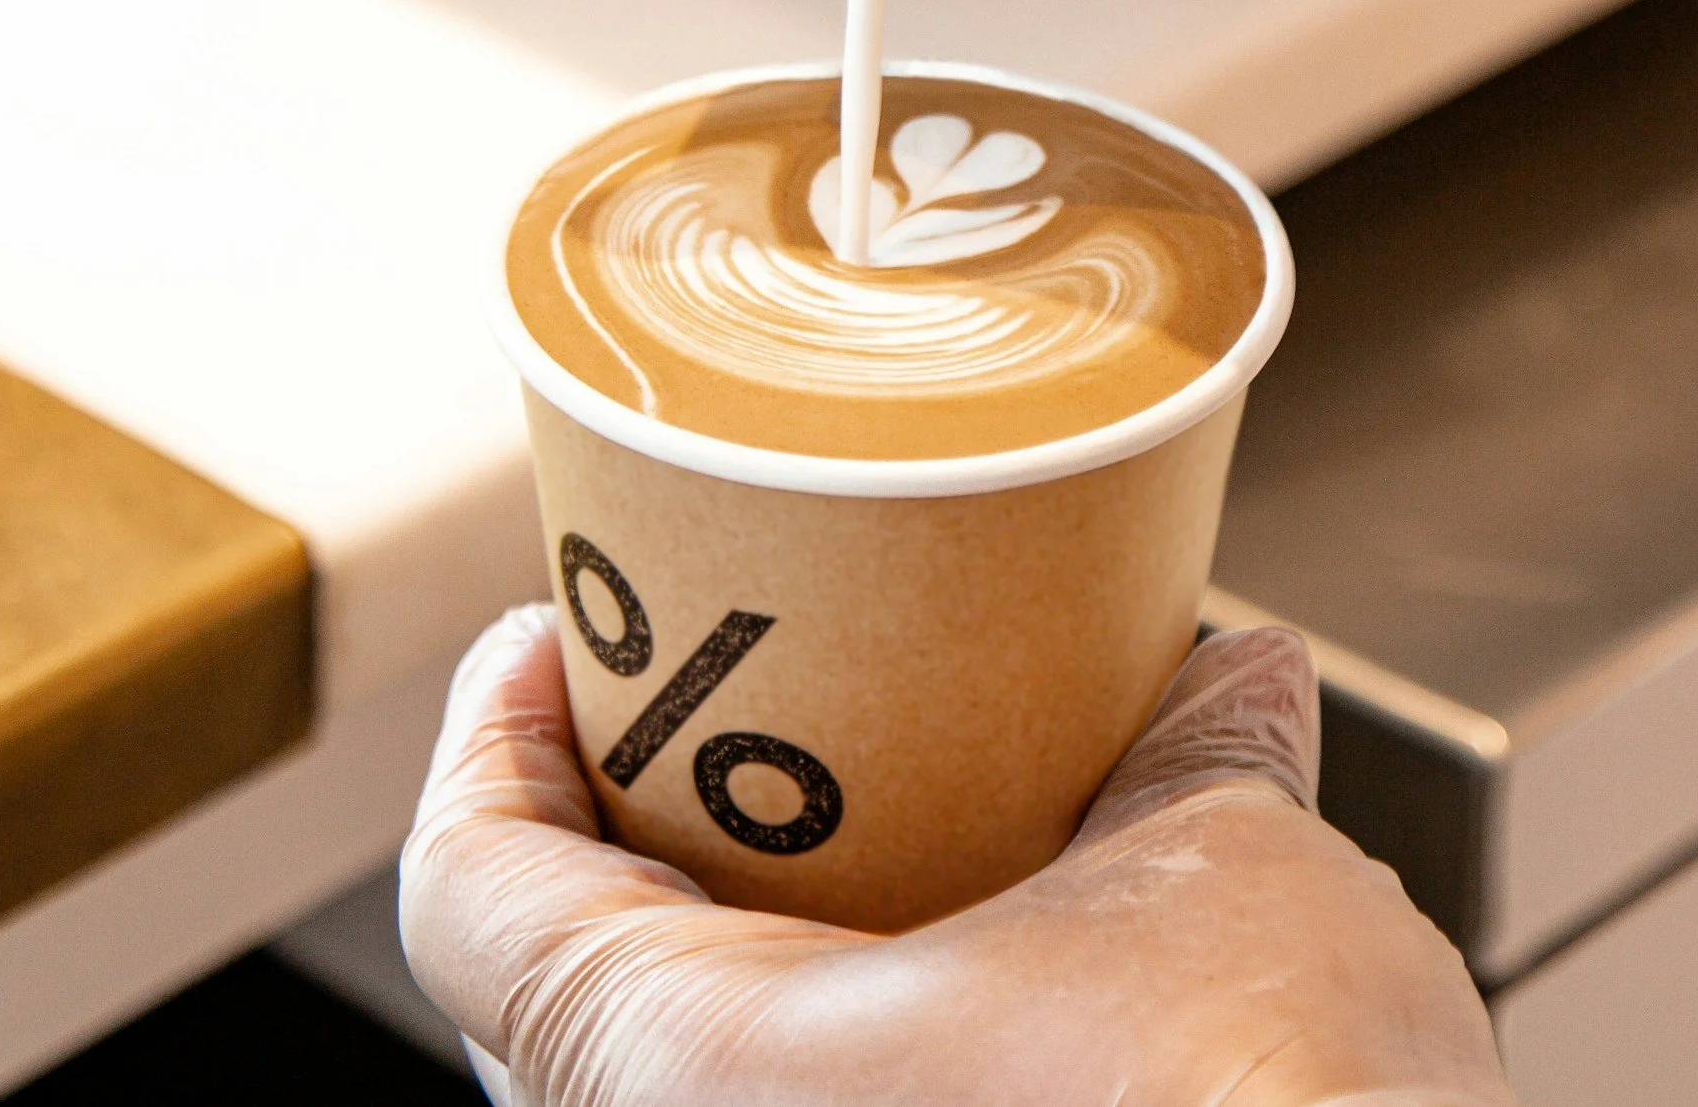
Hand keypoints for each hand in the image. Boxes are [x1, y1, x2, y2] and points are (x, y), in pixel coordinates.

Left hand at [401, 605, 1513, 1105]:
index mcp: (690, 1075)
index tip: (555, 636)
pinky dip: (819, 1052)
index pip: (468, 888)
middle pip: (546, 986)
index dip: (493, 732)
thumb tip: (1230, 678)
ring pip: (662, 1085)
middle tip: (706, 716)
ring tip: (829, 831)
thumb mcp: (1221, 879)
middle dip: (621, 831)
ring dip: (724, 953)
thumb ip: (1196, 757)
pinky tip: (935, 979)